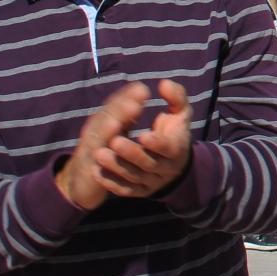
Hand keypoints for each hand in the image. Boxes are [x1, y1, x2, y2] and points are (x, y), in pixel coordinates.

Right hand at [54, 82, 151, 209]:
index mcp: (103, 121)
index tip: (142, 89)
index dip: (126, 97)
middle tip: (134, 104)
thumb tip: (142, 89)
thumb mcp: (115, 130)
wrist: (80, 180)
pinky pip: (91, 164)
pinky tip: (103, 157)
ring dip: (105, 132)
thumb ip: (126, 113)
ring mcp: (88, 151)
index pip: (114, 105)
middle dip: (118, 111)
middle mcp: (93, 133)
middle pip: (104, 118)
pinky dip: (97, 160)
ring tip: (116, 124)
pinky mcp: (86, 171)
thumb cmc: (105, 150)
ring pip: (95, 139)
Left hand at [97, 78, 194, 198]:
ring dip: (116, 167)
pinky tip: (96, 171)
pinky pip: (125, 190)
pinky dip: (111, 183)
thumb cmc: (174, 130)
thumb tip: (163, 84)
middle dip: (131, 153)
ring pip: (134, 178)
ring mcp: (152, 182)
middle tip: (113, 141)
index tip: (142, 134)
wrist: (174, 162)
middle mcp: (165, 168)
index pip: (168, 148)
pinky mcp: (139, 191)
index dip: (157, 143)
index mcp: (177, 149)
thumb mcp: (180, 112)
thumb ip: (175, 97)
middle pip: (148, 164)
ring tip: (98, 154)